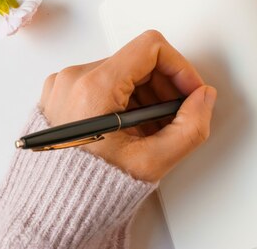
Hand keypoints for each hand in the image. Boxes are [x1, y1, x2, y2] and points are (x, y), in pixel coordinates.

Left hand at [40, 30, 216, 182]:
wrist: (53, 208)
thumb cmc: (90, 189)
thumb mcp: (152, 162)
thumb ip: (190, 127)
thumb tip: (204, 98)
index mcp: (94, 88)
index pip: (151, 48)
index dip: (180, 67)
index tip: (189, 89)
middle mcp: (74, 79)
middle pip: (139, 61)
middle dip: (166, 86)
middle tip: (174, 117)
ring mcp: (64, 85)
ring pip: (124, 71)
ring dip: (147, 96)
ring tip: (151, 129)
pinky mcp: (61, 93)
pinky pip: (105, 82)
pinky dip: (126, 100)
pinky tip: (131, 128)